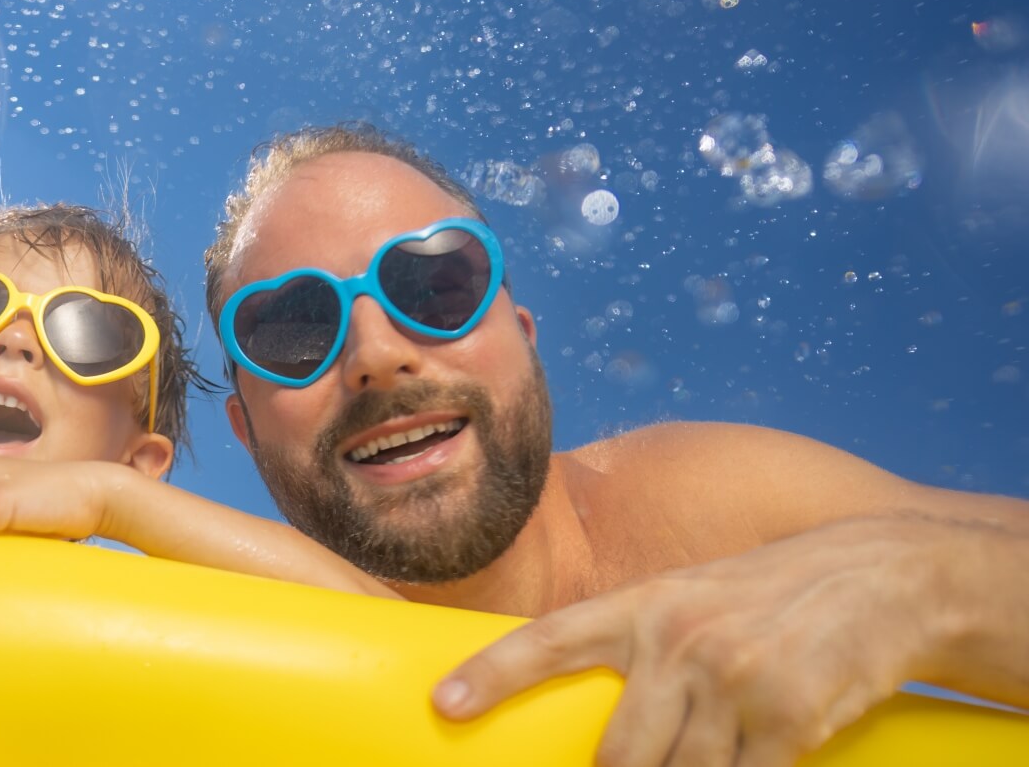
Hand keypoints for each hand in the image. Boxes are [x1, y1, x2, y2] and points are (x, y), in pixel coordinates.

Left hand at [432, 516, 952, 766]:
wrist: (881, 579)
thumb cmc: (770, 597)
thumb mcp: (690, 600)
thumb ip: (638, 649)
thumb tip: (589, 723)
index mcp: (643, 606)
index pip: (547, 640)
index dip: (492, 674)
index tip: (445, 702)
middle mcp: (677, 640)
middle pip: (617, 756)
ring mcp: (732, 680)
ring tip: (710, 752)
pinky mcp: (788, 719)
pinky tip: (755, 762)